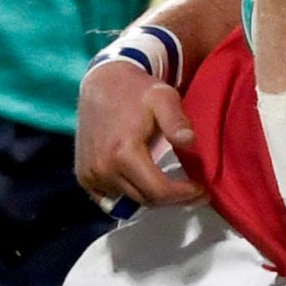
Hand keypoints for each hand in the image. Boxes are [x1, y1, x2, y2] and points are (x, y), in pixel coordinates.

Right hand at [75, 62, 203, 208]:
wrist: (103, 84)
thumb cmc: (138, 91)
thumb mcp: (163, 98)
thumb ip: (176, 121)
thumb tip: (190, 141)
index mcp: (123, 152)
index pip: (158, 190)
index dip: (183, 195)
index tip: (201, 190)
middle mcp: (103, 168)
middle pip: (145, 200)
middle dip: (173, 199)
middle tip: (193, 192)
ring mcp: (90, 175)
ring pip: (129, 202)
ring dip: (152, 198)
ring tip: (172, 187)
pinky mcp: (83, 176)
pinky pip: (110, 200)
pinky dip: (130, 197)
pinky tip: (146, 185)